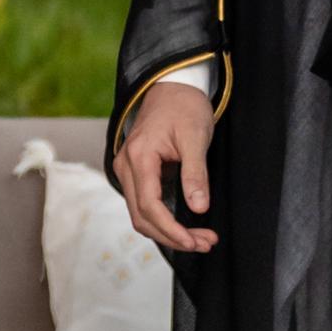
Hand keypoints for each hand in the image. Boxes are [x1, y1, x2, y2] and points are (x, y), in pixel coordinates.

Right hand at [115, 79, 216, 255]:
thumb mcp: (195, 138)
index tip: (194, 242)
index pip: (149, 205)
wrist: (173, 86)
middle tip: (205, 243)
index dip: (171, 229)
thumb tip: (199, 208)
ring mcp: (127, 169)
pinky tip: (185, 227)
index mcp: (139, 156)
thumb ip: (195, 173)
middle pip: (142, 216)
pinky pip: (144, 205)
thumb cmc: (184, 107)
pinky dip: (163, 220)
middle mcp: (126, 165)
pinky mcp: (135, 172)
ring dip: (168, 232)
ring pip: (141, 214)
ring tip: (200, 239)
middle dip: (172, 236)